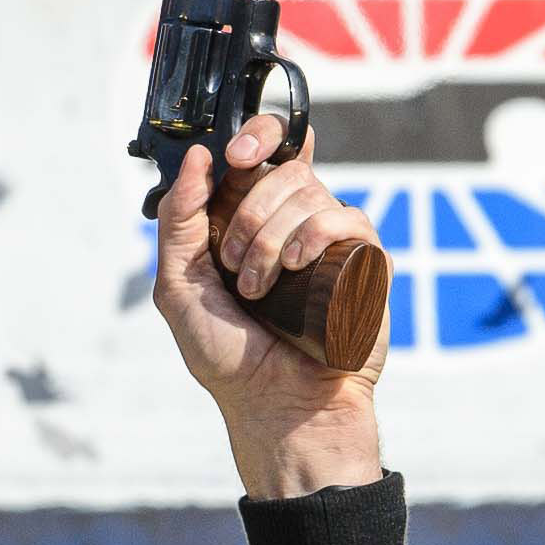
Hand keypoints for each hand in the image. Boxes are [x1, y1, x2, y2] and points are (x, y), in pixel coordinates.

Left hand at [149, 108, 386, 497]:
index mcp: (249, 220)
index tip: (234, 156)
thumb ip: (178, 221)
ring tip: (261, 287)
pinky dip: (316, 234)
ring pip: (311, 192)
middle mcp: (292, 223)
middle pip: (282, 169)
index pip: (262, 150)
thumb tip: (200, 158)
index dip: (255, 137)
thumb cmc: (228, 358)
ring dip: (273, 237)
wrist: (278, 408)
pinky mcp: (365, 263)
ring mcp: (330, 241)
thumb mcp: (178, 288)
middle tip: (234, 263)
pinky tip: (297, 268)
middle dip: (250, 211)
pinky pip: (349, 218)